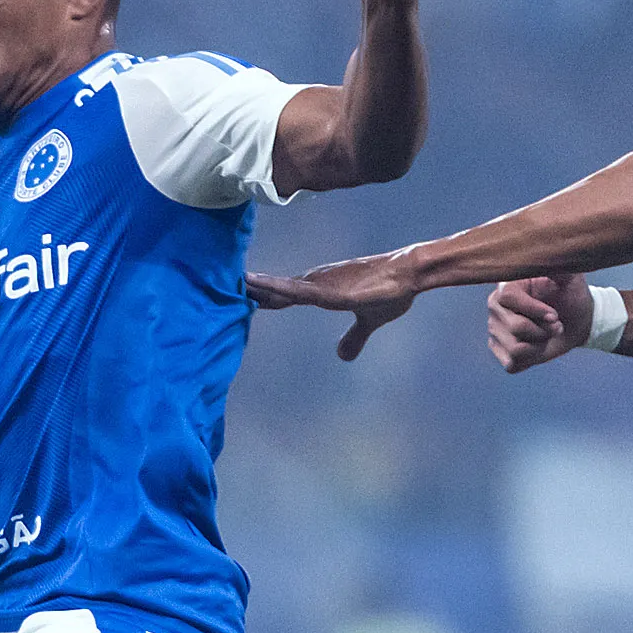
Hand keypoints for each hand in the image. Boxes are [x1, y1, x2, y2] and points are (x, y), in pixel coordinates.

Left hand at [246, 249, 419, 360]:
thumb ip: (354, 337)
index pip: (285, 295)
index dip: (263, 297)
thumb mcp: (369, 321)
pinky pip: (305, 292)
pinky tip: (267, 290)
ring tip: (238, 282)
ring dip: (262, 287)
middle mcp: (318, 285)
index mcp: (322, 290)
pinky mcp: (336, 292)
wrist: (409, 276)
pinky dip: (284, 290)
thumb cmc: (389, 292)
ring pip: (286, 288)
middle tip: (224, 286)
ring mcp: (325, 287)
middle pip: (278, 289)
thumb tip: (342, 356)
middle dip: (253, 290)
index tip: (240, 297)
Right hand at [489, 274, 591, 372]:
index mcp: (507, 285)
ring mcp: (495, 330)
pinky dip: (532, 359)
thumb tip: (546, 253)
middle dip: (543, 330)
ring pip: (516, 348)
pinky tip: (538, 347)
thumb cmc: (571, 294)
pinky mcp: (499, 351)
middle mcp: (495, 307)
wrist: (576, 320)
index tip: (554, 314)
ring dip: (540, 345)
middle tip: (557, 324)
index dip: (534, 310)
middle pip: (515, 326)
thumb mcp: (570, 275)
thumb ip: (558, 264)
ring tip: (547, 334)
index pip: (508, 298)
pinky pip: (512, 363)